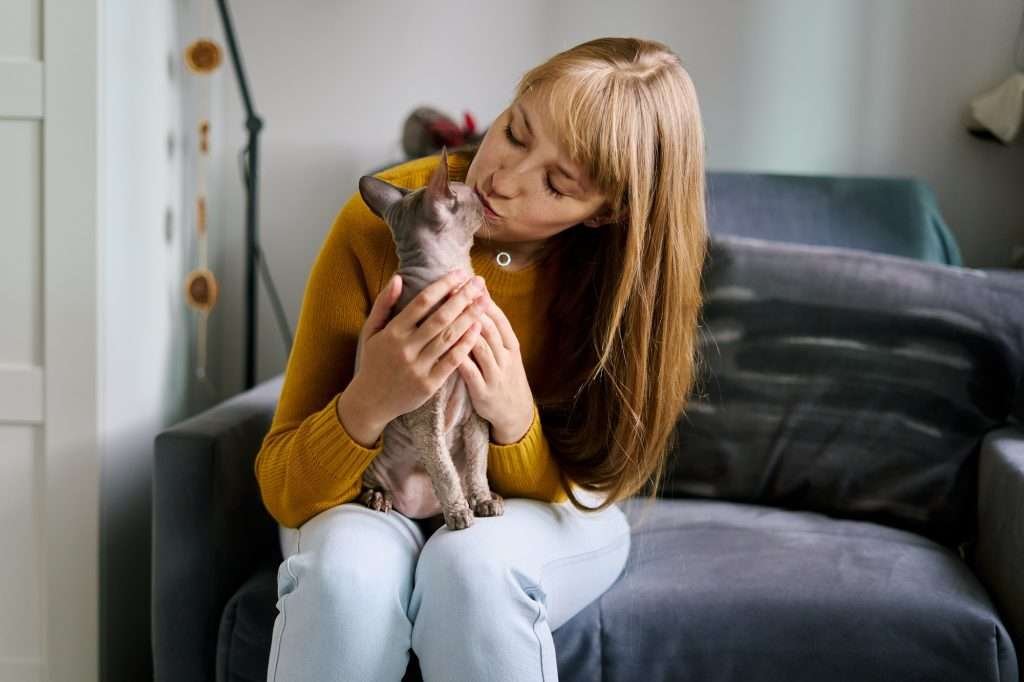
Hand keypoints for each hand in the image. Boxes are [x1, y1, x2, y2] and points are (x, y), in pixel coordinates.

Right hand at [351, 270, 486, 424]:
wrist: (370, 401)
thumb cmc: (373, 361)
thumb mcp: (370, 331)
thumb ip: (384, 303)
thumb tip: (399, 277)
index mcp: (392, 332)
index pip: (422, 302)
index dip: (443, 285)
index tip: (460, 273)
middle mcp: (405, 348)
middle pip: (440, 318)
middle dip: (462, 298)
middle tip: (480, 283)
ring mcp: (418, 367)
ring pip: (448, 338)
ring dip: (469, 318)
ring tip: (484, 302)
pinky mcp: (428, 384)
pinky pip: (451, 361)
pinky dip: (465, 345)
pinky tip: (478, 330)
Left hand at [456, 285, 535, 443]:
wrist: (514, 412)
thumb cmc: (503, 375)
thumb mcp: (505, 351)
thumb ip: (492, 328)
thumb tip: (478, 296)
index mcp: (511, 344)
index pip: (497, 316)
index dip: (482, 298)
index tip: (466, 281)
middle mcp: (506, 357)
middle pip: (488, 327)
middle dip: (470, 307)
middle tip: (453, 289)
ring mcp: (496, 374)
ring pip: (480, 346)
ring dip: (463, 327)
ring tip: (447, 311)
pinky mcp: (484, 391)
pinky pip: (470, 372)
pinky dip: (459, 357)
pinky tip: (444, 347)